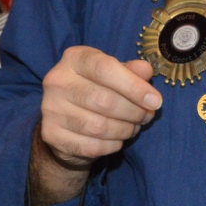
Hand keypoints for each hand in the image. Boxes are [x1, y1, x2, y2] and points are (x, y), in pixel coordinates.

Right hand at [39, 46, 161, 166]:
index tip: (156, 102)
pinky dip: (113, 145)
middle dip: (134, 112)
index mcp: (75, 58)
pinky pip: (92, 146)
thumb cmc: (99, 89)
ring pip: (99, 127)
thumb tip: (145, 71)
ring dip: (125, 130)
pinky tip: (118, 138)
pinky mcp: (51, 135)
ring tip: (134, 127)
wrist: (68, 120)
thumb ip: (132, 71)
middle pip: (104, 100)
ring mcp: (50, 109)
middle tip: (147, 116)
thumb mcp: (116, 74)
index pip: (106, 69)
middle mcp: (57, 81)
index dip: (135, 87)